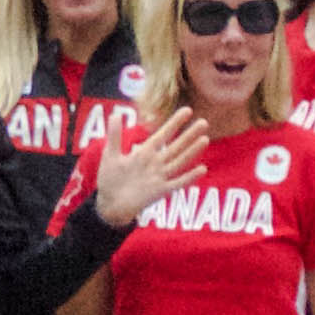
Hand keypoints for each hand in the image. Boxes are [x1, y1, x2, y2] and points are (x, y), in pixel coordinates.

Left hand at [88, 112, 212, 224]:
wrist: (109, 204)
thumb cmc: (110, 179)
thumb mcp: (111, 154)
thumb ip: (114, 135)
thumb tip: (116, 114)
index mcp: (145, 152)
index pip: (164, 134)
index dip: (175, 122)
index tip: (188, 110)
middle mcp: (156, 163)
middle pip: (176, 146)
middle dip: (189, 134)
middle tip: (204, 122)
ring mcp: (160, 177)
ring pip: (179, 161)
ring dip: (192, 151)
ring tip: (205, 139)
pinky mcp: (161, 191)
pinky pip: (178, 183)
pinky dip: (189, 177)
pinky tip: (202, 169)